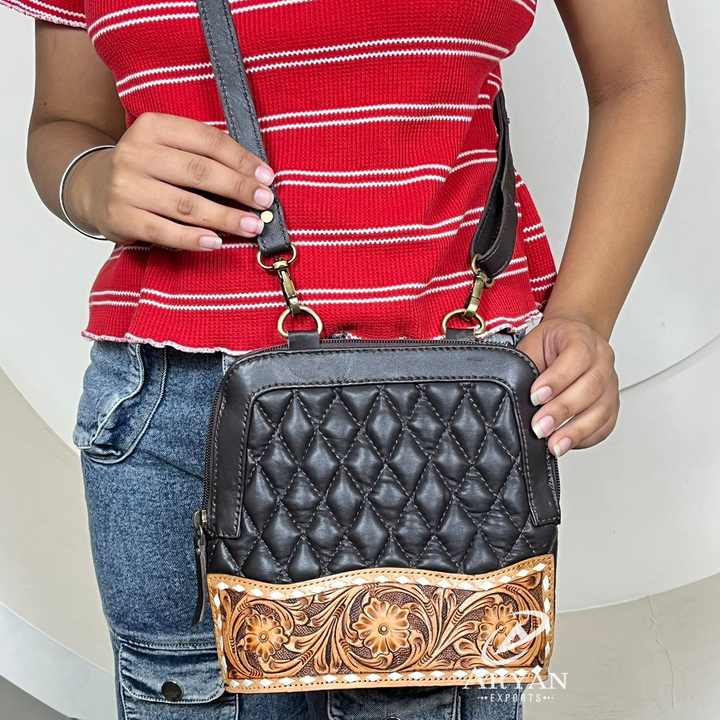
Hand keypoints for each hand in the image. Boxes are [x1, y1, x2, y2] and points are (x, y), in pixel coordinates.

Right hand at [64, 113, 275, 250]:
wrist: (92, 187)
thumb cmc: (147, 168)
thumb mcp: (167, 146)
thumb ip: (203, 153)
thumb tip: (256, 176)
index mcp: (152, 127)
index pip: (206, 140)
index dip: (241, 160)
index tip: (267, 177)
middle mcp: (135, 153)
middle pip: (199, 172)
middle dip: (238, 188)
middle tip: (265, 202)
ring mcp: (126, 187)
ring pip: (186, 205)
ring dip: (225, 217)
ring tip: (252, 226)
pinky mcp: (122, 218)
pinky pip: (165, 232)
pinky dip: (194, 239)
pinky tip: (217, 242)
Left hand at [516, 316, 619, 456]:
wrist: (567, 341)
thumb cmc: (548, 346)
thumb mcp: (532, 345)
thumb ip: (525, 366)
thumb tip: (514, 396)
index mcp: (582, 338)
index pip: (577, 356)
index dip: (556, 379)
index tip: (535, 397)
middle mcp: (602, 359)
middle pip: (591, 387)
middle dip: (562, 410)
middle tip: (539, 427)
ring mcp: (610, 383)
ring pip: (601, 409)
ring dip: (576, 431)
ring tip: (554, 445)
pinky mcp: (612, 404)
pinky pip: (606, 425)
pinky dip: (586, 437)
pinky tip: (568, 443)